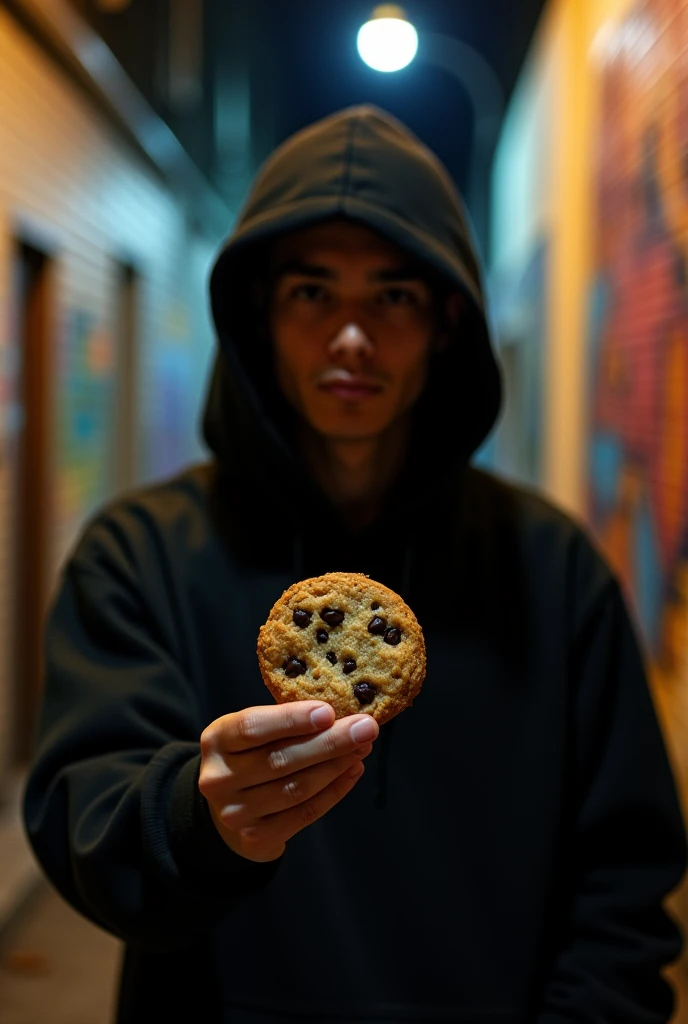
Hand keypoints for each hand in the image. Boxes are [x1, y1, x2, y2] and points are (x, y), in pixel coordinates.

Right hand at [199, 701, 377, 862]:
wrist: (225, 810)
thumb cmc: (249, 756)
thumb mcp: (252, 732)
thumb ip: (284, 722)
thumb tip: (342, 712)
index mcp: (216, 740)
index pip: (252, 726)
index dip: (291, 719)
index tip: (329, 712)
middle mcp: (219, 778)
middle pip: (280, 759)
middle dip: (329, 742)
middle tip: (366, 728)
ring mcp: (235, 813)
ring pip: (296, 788)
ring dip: (337, 766)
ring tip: (363, 747)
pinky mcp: (255, 839)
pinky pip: (304, 814)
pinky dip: (334, 792)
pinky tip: (353, 772)